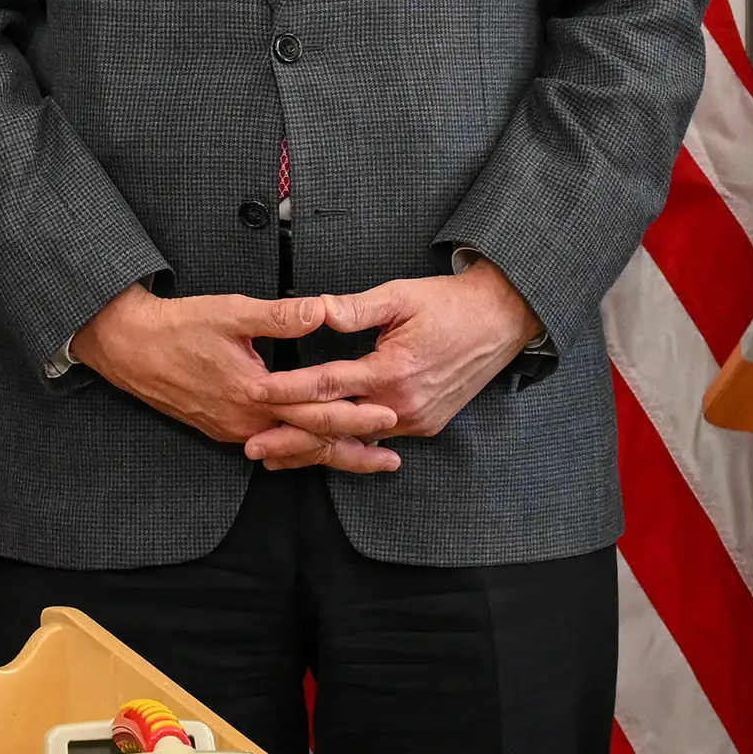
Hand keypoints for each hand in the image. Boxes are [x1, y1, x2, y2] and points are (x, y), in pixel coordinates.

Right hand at [68, 285, 396, 467]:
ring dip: (329, 456)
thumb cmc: (178, 326)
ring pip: (290, 451)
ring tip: (365, 460)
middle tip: (393, 456)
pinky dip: (299, 452)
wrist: (129, 347)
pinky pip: (270, 447)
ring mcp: (232, 431)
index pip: (314, 412)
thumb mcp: (231, 312)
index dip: (354, 415)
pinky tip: (315, 451)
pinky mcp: (223, 429)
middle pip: (309, 444)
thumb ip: (280, 315)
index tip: (388, 415)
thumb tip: (322, 309)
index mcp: (253, 394)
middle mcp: (245, 422)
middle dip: (353, 450)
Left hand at [249, 264, 544, 467]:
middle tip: (251, 445)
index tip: (255, 392)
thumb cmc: (449, 303)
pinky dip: (346, 447)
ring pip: (354, 440)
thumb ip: (355, 308)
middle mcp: (403, 404)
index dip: (288, 389)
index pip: (328, 384)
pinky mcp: (426, 425)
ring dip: (314, 450)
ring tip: (275, 457)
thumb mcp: (401, 295)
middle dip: (290, 437)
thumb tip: (315, 309)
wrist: (500, 321)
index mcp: (394, 369)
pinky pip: (377, 440)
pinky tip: (319, 453)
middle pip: (335, 426)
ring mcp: (416, 420)